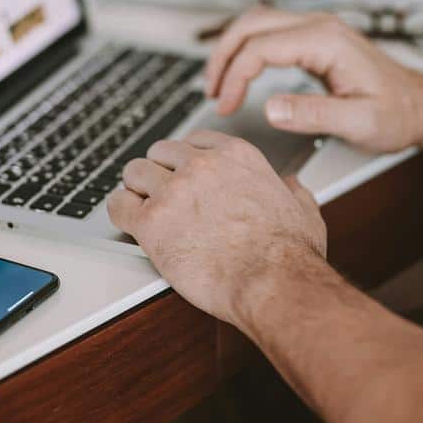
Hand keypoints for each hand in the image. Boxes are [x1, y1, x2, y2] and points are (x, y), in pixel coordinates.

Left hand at [107, 129, 326, 327]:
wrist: (271, 282)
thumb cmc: (289, 254)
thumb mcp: (305, 210)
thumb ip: (293, 191)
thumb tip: (291, 185)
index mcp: (236, 157)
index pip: (194, 140)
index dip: (184, 159)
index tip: (182, 171)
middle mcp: (201, 166)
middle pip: (159, 153)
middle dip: (158, 172)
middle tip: (160, 193)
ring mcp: (174, 192)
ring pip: (134, 173)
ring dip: (136, 190)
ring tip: (141, 206)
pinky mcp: (152, 222)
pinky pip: (118, 204)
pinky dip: (119, 211)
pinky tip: (127, 220)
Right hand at [204, 7, 422, 153]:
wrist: (421, 106)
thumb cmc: (397, 113)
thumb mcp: (359, 123)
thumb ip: (313, 115)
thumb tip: (270, 108)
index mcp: (326, 41)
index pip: (261, 47)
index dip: (235, 76)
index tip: (225, 105)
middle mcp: (320, 26)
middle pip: (251, 23)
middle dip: (222, 55)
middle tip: (211, 91)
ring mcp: (317, 29)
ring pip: (257, 22)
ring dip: (231, 48)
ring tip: (217, 83)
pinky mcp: (316, 39)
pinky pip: (270, 32)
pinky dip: (247, 49)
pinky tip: (240, 72)